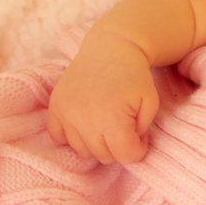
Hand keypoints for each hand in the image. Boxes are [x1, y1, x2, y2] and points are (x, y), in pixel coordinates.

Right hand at [47, 32, 160, 162]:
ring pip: (82, 150)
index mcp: (112, 119)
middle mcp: (85, 120)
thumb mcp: (151, 102)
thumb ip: (143, 131)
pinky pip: (58, 138)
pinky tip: (84, 123)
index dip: (137, 149)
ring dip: (95, 142)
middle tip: (123, 125)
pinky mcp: (55, 108)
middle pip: (103, 156)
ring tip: (104, 122)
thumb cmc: (134, 77)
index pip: (125, 156)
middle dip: (117, 146)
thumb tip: (127, 149)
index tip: (139, 135)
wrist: (110, 48)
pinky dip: (70, 136)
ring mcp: (66, 114)